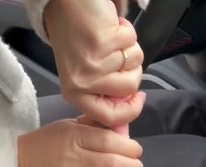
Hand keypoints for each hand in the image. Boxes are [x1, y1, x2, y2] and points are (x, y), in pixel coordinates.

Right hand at [17, 116, 142, 166]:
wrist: (17, 165)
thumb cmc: (44, 143)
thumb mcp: (67, 126)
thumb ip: (94, 127)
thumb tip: (122, 132)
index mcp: (75, 136)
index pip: (110, 141)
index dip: (130, 147)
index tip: (135, 150)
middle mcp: (75, 158)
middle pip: (114, 164)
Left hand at [44, 1, 144, 126]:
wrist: (67, 5)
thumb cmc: (76, 37)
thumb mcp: (85, 74)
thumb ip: (104, 93)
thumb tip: (128, 105)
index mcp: (76, 94)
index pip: (111, 117)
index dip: (132, 109)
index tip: (138, 97)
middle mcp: (82, 83)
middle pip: (130, 88)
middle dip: (131, 69)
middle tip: (114, 54)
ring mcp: (93, 64)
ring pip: (135, 64)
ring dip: (129, 48)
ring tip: (109, 39)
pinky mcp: (103, 43)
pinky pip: (132, 42)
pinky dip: (126, 31)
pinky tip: (109, 27)